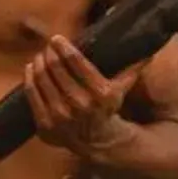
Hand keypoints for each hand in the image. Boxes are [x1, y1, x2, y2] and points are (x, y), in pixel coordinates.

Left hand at [21, 24, 136, 156]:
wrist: (95, 140)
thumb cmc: (106, 107)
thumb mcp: (121, 88)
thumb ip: (132, 68)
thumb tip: (148, 49)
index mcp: (100, 93)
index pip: (76, 62)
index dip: (64, 47)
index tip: (57, 38)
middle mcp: (80, 105)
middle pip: (56, 68)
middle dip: (50, 53)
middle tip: (48, 46)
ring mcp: (60, 116)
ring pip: (42, 78)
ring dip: (39, 62)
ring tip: (41, 55)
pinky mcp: (45, 124)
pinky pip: (31, 94)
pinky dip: (29, 78)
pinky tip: (31, 68)